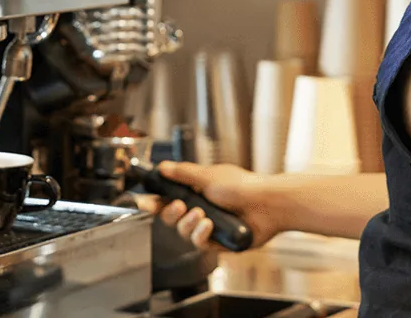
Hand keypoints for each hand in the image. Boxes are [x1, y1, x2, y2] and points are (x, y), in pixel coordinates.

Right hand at [137, 161, 282, 252]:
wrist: (268, 205)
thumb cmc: (243, 186)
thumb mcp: (208, 176)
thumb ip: (183, 174)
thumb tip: (162, 167)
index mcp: (197, 191)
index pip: (169, 197)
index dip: (155, 201)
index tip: (143, 202)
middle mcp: (202, 208)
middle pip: (172, 217)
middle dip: (171, 213)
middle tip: (179, 207)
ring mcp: (210, 226)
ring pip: (184, 231)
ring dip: (188, 224)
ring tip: (201, 216)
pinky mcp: (218, 242)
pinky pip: (199, 243)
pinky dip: (201, 234)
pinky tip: (209, 226)